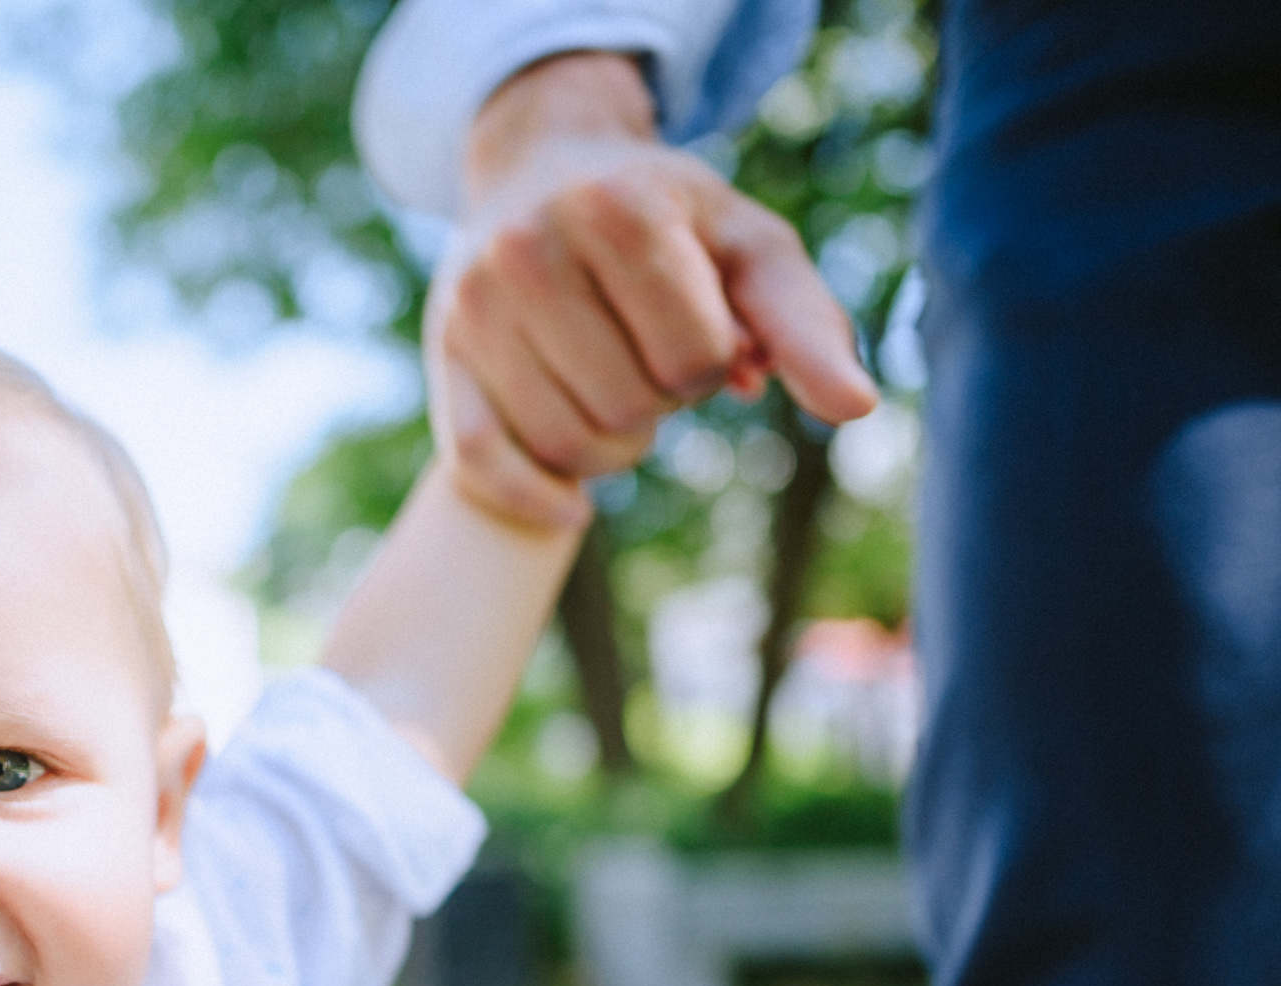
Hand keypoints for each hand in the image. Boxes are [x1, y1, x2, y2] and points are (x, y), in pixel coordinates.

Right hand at [431, 52, 877, 527]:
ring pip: (565, 445)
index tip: (702, 327)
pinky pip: (480, 463)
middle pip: (629, 406)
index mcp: (617, 209)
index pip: (693, 358)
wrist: (539, 167)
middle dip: (660, 400)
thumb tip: (854, 408)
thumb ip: (804, 324)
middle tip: (650, 358)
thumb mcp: (747, 245)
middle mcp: (529, 250)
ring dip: (612, 446)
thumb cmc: (664, 216)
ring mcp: (475, 307)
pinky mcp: (442, 357)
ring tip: (616, 394)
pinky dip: (534, 498)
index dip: (714, 362)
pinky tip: (573, 508)